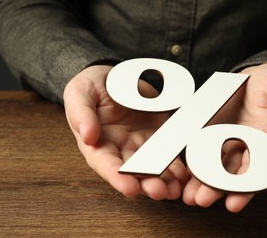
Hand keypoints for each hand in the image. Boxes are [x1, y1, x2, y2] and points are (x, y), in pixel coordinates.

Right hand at [63, 65, 188, 199]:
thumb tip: (87, 136)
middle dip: (147, 184)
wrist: (116, 75)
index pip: (106, 164)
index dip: (117, 177)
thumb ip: (81, 113)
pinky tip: (186, 174)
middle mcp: (120, 150)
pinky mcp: (159, 137)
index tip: (130, 188)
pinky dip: (177, 165)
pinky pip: (169, 154)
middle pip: (133, 173)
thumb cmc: (92, 86)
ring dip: (165, 180)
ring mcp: (141, 145)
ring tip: (176, 188)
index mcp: (98, 143)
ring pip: (153, 168)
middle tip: (160, 192)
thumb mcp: (79, 92)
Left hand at [182, 62, 266, 211]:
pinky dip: (192, 159)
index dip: (246, 188)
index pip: (256, 170)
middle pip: (230, 172)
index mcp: (266, 142)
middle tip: (202, 200)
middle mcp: (245, 145)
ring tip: (189, 195)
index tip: (234, 203)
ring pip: (213, 163)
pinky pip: (200, 144)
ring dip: (201, 180)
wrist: (258, 72)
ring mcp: (226, 137)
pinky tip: (182, 172)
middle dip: (216, 188)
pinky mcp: (210, 127)